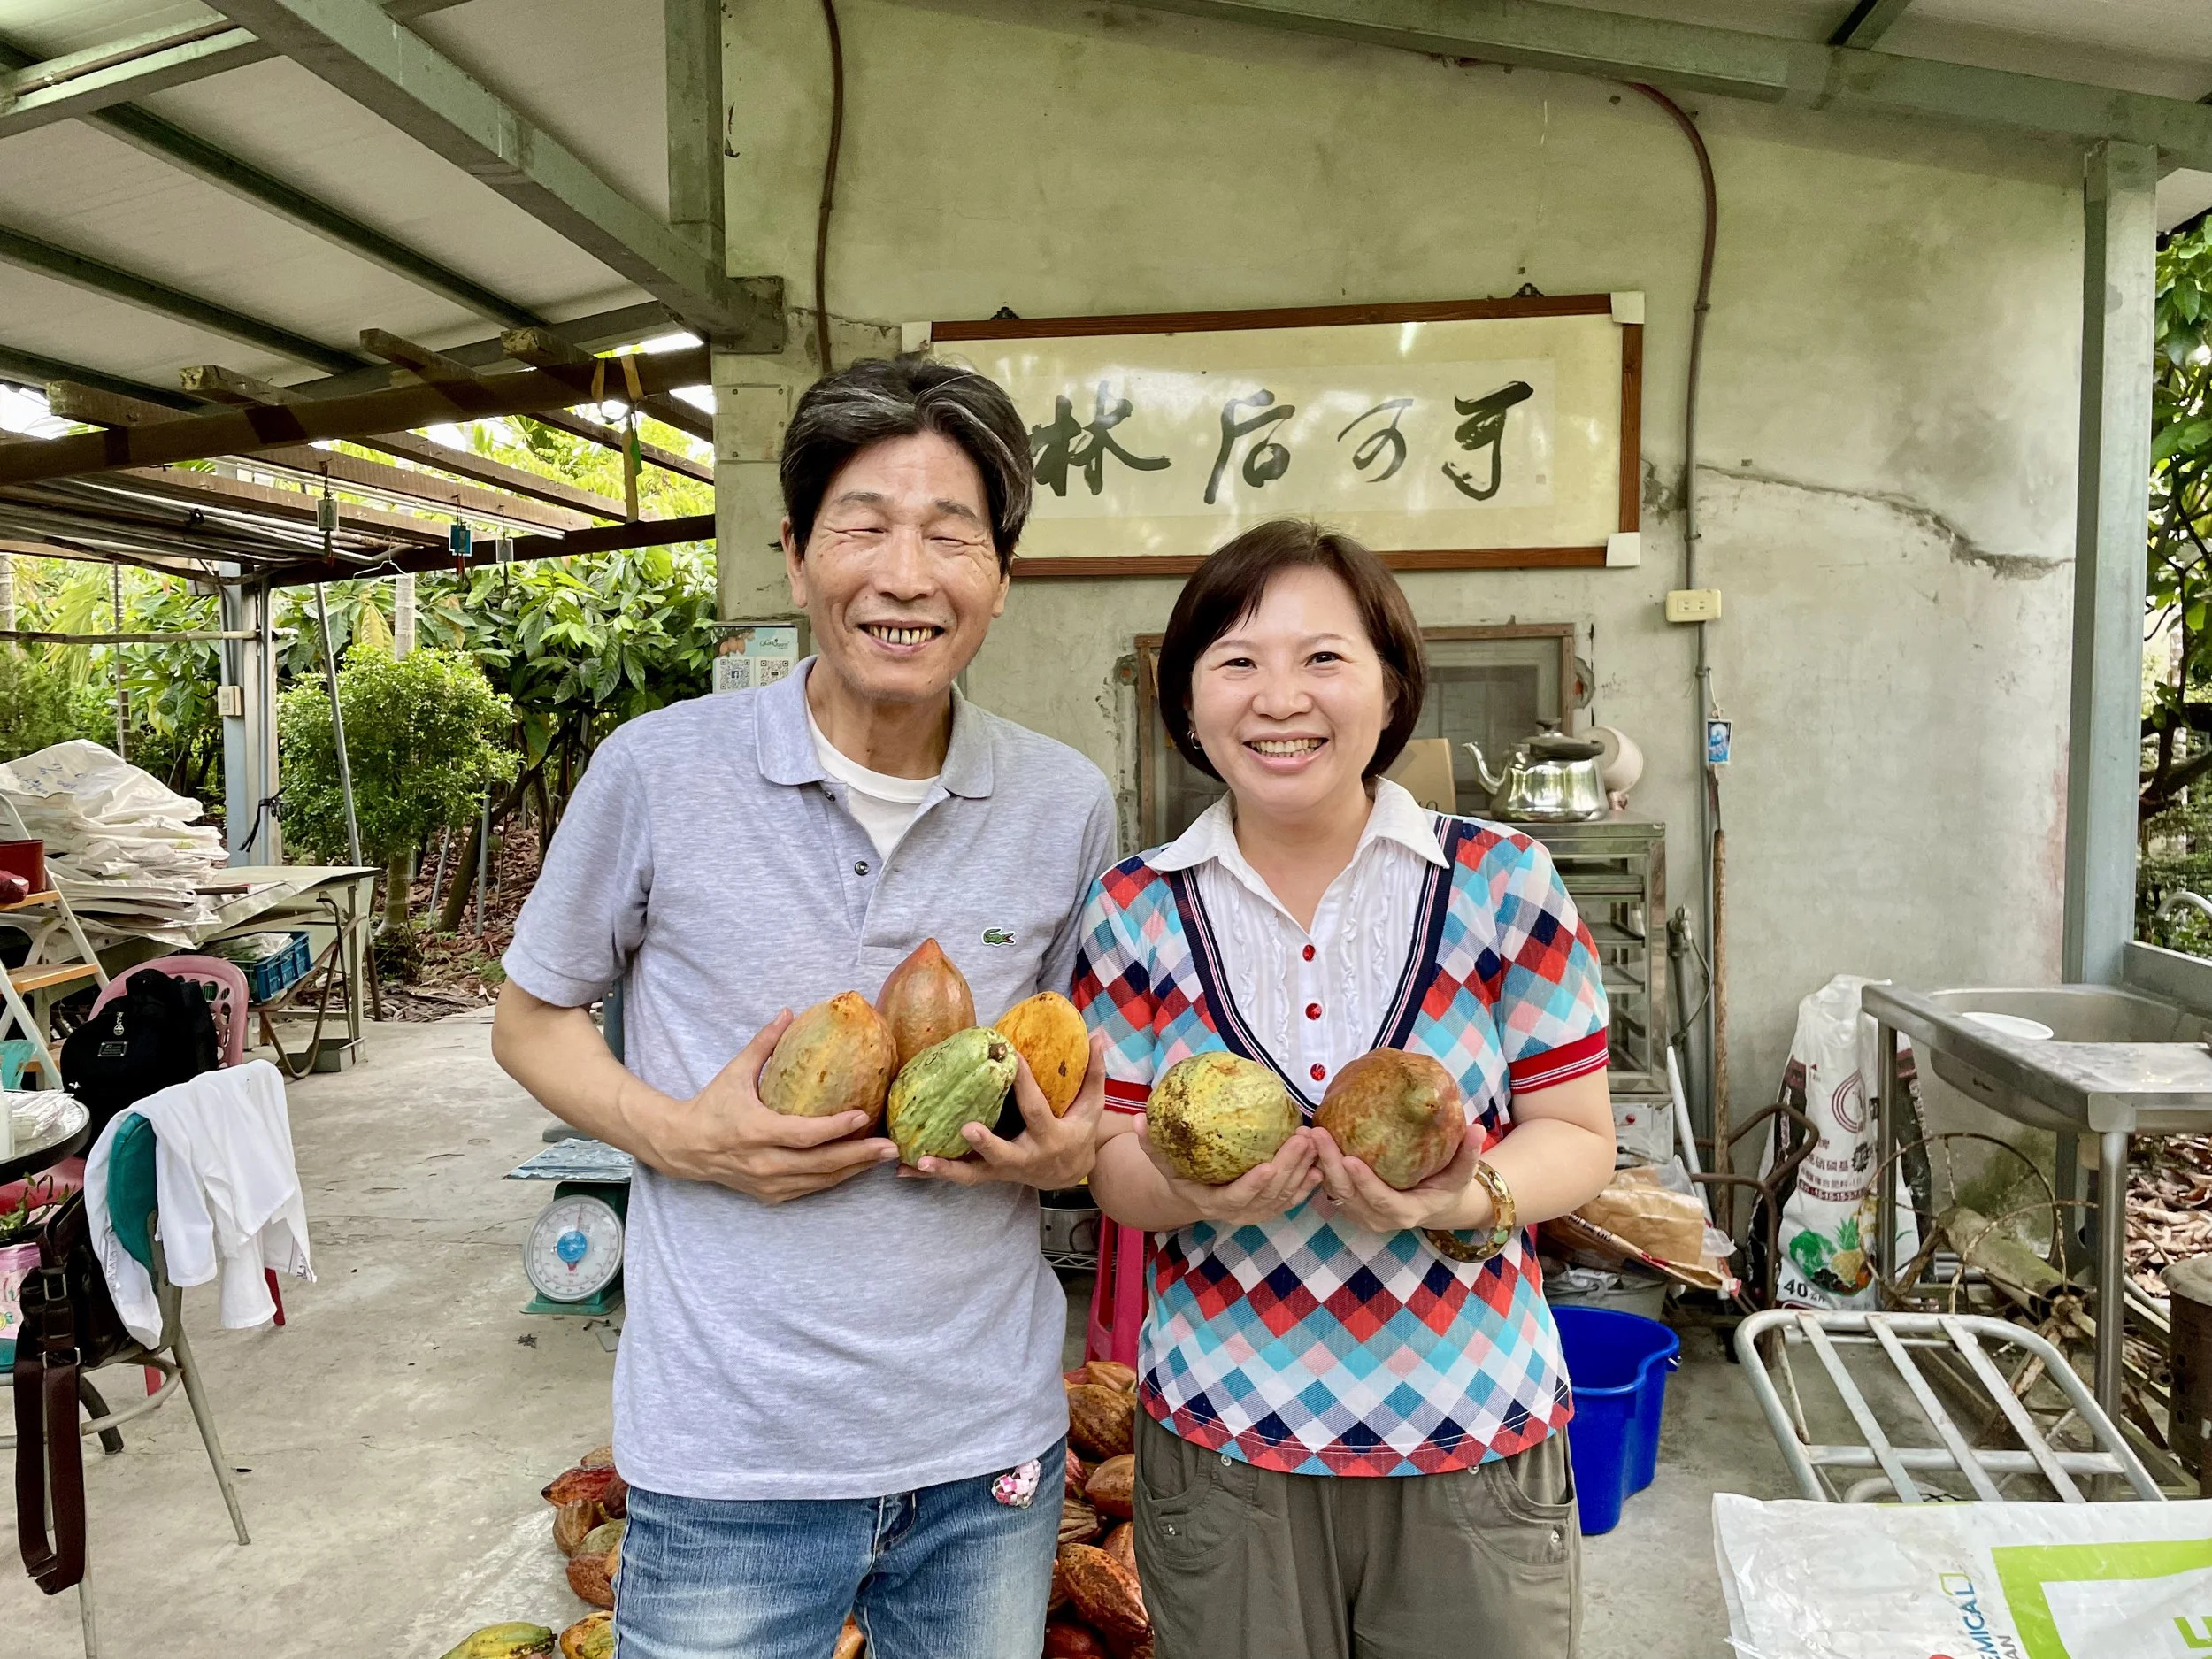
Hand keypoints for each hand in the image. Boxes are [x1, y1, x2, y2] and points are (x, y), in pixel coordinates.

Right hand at [644, 1010, 898, 1202]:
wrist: (682, 1147)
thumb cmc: (711, 1105)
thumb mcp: (735, 1072)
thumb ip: (764, 1044)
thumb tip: (788, 1012)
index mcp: (756, 1131)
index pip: (803, 1135)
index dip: (835, 1128)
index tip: (863, 1116)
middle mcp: (763, 1163)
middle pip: (820, 1165)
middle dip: (859, 1156)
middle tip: (890, 1147)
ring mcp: (767, 1183)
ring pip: (819, 1182)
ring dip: (853, 1170)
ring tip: (882, 1157)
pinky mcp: (768, 1195)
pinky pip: (808, 1189)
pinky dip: (833, 1180)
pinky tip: (855, 1168)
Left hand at [905, 1032, 1108, 1190]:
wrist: (1070, 1173)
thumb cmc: (1079, 1131)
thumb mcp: (1091, 1105)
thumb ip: (1094, 1071)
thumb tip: (1098, 1034)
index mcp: (1051, 1136)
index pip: (1035, 1109)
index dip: (1024, 1084)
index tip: (1012, 1059)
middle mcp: (1026, 1158)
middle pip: (1003, 1152)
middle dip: (985, 1143)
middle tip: (966, 1128)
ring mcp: (1004, 1171)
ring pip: (973, 1174)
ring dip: (945, 1169)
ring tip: (918, 1160)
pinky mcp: (989, 1176)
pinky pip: (960, 1177)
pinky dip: (934, 1174)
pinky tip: (905, 1169)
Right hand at [1139, 1125, 1321, 1225]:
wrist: (1192, 1196)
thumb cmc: (1179, 1173)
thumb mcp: (1162, 1161)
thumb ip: (1152, 1143)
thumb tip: (1140, 1119)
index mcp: (1213, 1202)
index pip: (1237, 1197)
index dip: (1254, 1185)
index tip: (1268, 1167)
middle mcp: (1239, 1212)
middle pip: (1270, 1194)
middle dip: (1289, 1166)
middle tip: (1301, 1138)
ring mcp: (1257, 1212)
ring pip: (1286, 1195)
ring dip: (1303, 1169)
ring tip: (1313, 1141)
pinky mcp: (1271, 1207)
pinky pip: (1294, 1198)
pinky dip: (1308, 1184)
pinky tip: (1319, 1165)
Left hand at [1311, 1124, 1491, 1234]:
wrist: (1434, 1205)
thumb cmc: (1448, 1186)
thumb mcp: (1462, 1174)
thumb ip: (1468, 1154)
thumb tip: (1478, 1129)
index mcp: (1405, 1212)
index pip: (1381, 1200)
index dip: (1365, 1183)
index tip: (1350, 1159)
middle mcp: (1378, 1218)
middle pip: (1348, 1193)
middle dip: (1330, 1164)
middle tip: (1316, 1134)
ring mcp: (1360, 1214)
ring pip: (1333, 1190)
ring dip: (1317, 1163)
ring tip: (1304, 1133)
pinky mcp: (1349, 1204)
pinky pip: (1329, 1186)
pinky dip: (1317, 1165)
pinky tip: (1306, 1140)